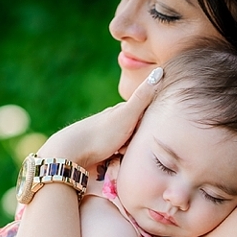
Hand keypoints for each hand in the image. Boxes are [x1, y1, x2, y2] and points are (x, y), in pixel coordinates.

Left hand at [38, 72, 160, 166]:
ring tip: (133, 159)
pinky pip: (117, 159)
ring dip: (131, 152)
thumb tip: (160, 70)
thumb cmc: (101, 134)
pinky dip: (121, 162)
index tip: (164, 124)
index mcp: (120, 112)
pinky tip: (121, 166)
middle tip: (149, 147)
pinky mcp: (101, 156)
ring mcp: (106, 140)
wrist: (72, 152)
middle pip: (135, 131)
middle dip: (142, 138)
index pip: (144, 113)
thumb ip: (143, 97)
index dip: (154, 118)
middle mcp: (113, 124)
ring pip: (126, 146)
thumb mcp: (127, 115)